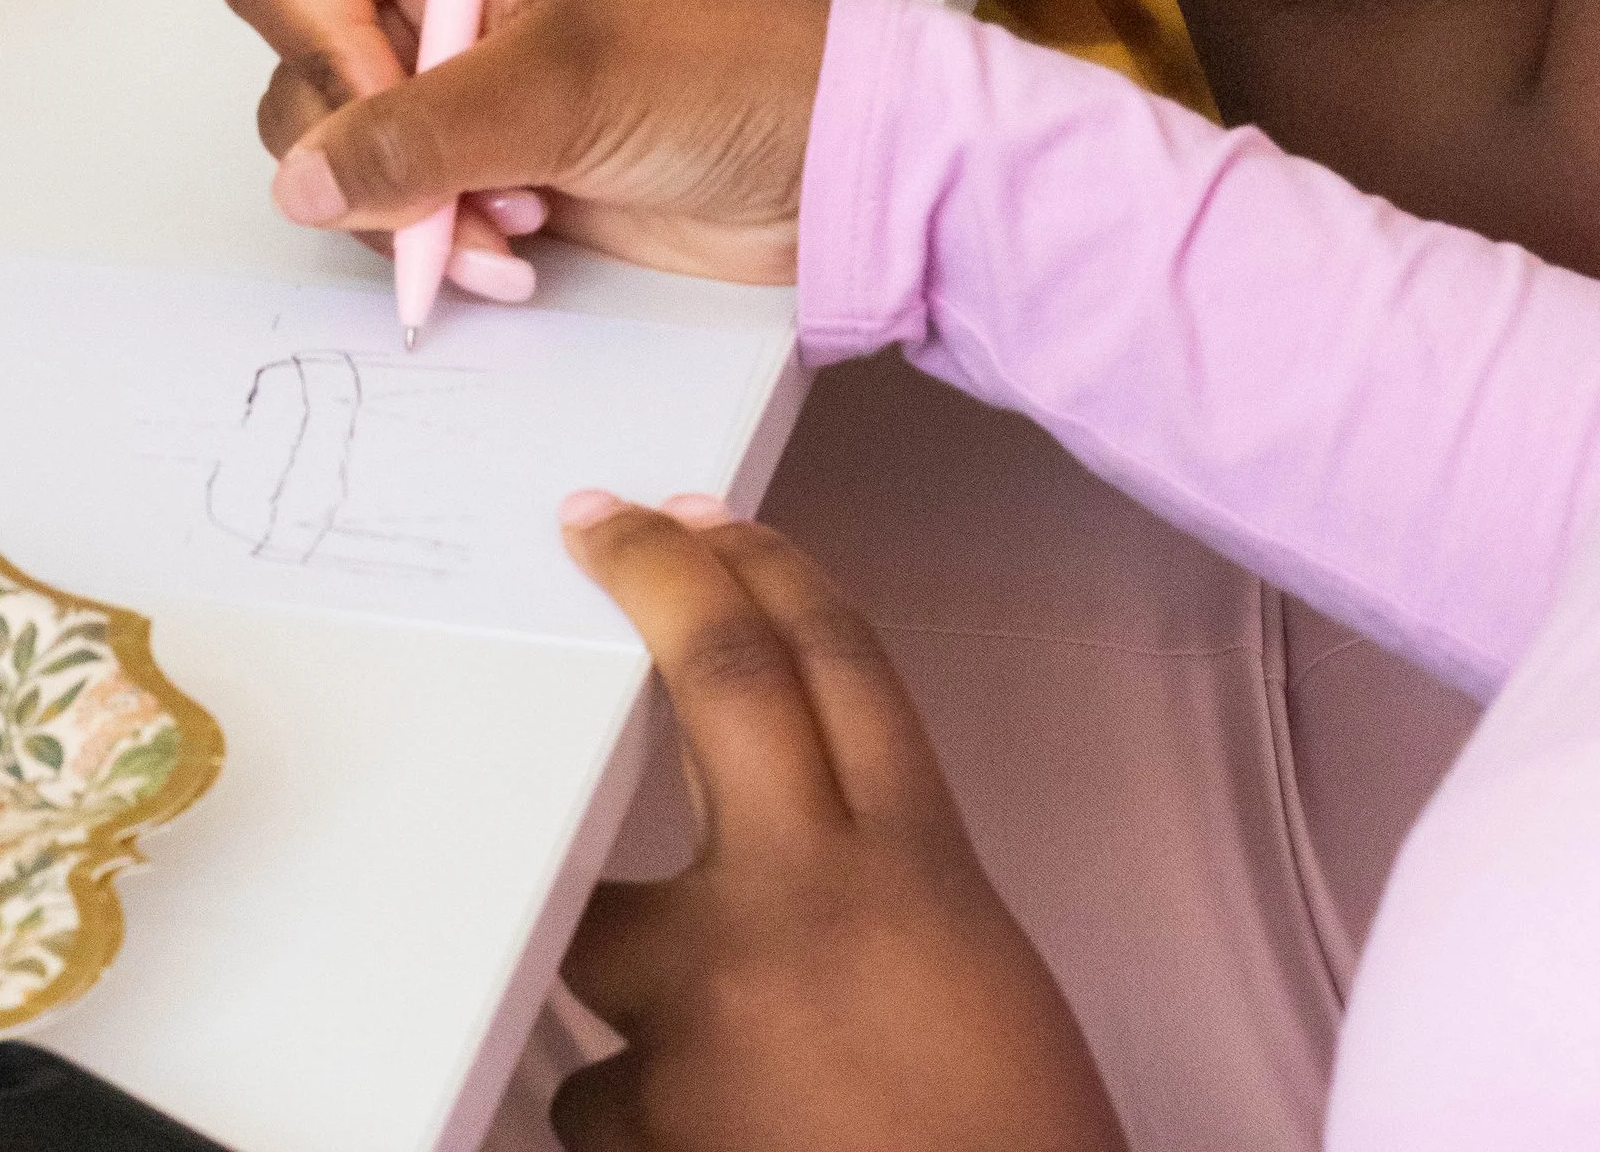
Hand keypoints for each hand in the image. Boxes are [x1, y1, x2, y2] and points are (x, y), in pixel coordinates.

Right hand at [221, 0, 829, 293]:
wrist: (828, 161)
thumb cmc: (725, 67)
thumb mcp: (564, 85)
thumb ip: (416, 136)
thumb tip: (300, 183)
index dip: (314, 46)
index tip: (385, 109)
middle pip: (301, 70)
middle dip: (365, 154)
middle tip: (452, 191)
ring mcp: (460, 76)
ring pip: (342, 156)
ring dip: (408, 214)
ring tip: (511, 227)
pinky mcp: (486, 156)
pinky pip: (401, 208)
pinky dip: (440, 243)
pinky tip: (519, 251)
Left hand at [549, 500, 1126, 1151]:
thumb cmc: (1006, 1148)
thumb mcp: (969, 976)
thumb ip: (876, 886)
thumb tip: (783, 846)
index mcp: (919, 868)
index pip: (839, 658)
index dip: (766, 563)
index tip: (700, 511)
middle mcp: (809, 899)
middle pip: (724, 674)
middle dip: (652, 574)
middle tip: (592, 524)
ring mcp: (713, 1005)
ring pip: (598, 935)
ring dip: (621, 999)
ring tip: (707, 1087)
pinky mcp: (651, 1119)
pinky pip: (596, 1101)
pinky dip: (635, 1131)